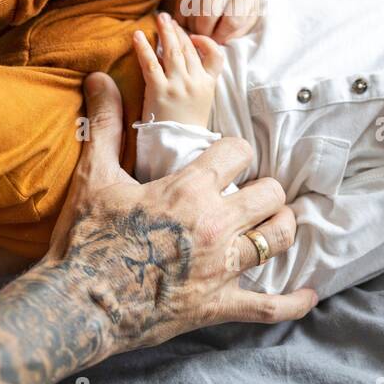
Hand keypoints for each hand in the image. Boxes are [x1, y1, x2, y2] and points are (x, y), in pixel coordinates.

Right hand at [44, 72, 316, 359]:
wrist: (76, 304)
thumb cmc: (85, 237)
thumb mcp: (94, 175)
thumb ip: (105, 124)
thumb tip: (99, 77)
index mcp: (189, 189)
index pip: (238, 151)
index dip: (234, 151)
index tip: (224, 158)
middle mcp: (215, 225)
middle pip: (269, 194)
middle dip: (263, 189)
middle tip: (248, 193)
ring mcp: (220, 268)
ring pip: (278, 239)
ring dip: (280, 228)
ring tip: (272, 223)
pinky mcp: (217, 306)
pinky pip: (267, 306)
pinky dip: (291, 302)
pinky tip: (307, 295)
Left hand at [132, 12, 224, 127]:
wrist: (179, 149)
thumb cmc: (187, 130)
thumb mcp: (202, 106)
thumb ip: (198, 86)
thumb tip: (183, 67)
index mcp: (209, 86)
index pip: (216, 56)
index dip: (206, 43)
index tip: (194, 37)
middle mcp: (196, 82)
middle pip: (189, 49)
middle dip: (178, 31)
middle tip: (168, 18)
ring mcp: (178, 86)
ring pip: (172, 51)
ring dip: (165, 31)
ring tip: (159, 18)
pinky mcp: (160, 91)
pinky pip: (150, 63)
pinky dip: (143, 47)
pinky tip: (137, 36)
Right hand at [174, 0, 260, 44]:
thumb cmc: (240, 0)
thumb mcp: (248, 16)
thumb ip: (234, 32)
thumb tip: (213, 43)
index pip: (230, 22)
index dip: (222, 36)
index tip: (219, 38)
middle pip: (205, 17)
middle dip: (204, 33)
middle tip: (207, 35)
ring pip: (189, 15)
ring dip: (192, 27)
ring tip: (201, 27)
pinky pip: (179, 9)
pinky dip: (184, 20)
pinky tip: (193, 19)